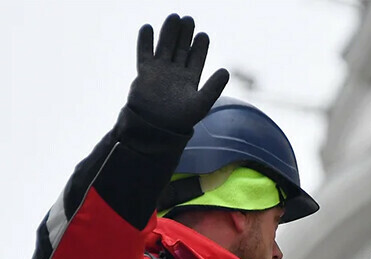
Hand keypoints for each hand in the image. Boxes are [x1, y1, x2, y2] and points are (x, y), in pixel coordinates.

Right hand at [127, 14, 229, 132]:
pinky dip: (145, 41)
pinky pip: (145, 53)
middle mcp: (175, 73)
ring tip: (174, 17)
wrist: (155, 129)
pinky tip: (147, 28)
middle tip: (189, 19)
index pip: (196, 58)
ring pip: (165, 46)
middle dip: (185, 34)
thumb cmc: (179, 120)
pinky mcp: (145, 73)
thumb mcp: (201, 104)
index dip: (200, 46)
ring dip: (169, 32)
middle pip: (181, 48)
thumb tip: (226, 71)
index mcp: (190, 80)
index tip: (203, 35)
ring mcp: (160, 71)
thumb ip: (213, 88)